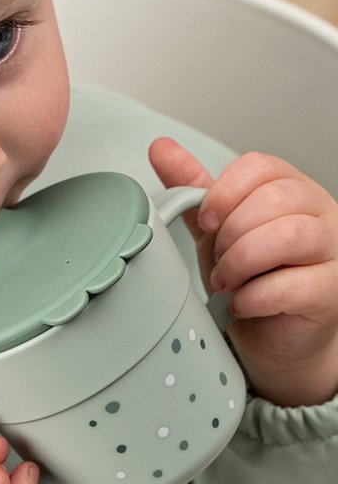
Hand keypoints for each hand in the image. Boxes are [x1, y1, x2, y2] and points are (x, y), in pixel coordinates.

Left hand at [150, 138, 337, 405]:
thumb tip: (162, 149)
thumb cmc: (253, 277)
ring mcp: (331, 251)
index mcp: (290, 189)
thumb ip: (194, 190)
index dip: (224, 192)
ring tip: (226, 281)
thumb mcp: (217, 229)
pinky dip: (255, 296)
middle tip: (218, 259)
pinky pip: (293, 285)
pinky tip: (241, 303)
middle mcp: (318, 213)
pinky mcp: (330, 292)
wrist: (273, 335)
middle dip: (232, 232)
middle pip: (275, 198)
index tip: (206, 219)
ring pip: (290, 235)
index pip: (260, 167)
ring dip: (243, 261)